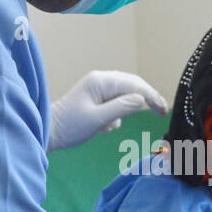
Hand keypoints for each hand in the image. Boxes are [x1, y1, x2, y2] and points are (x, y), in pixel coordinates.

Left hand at [48, 70, 167, 151]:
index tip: (163, 111)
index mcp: (101, 81)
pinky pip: (115, 103)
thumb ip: (121, 108)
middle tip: (162, 112)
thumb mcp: (98, 119)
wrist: (48, 131)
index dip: (152, 97)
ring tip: (117, 126)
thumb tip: (141, 100)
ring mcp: (98, 89)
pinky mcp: (96, 99)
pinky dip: (116, 115)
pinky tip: (105, 127)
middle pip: (133, 85)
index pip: (135, 85)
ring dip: (127, 109)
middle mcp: (101, 80)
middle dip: (147, 99)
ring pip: (125, 94)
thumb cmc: (70, 126)